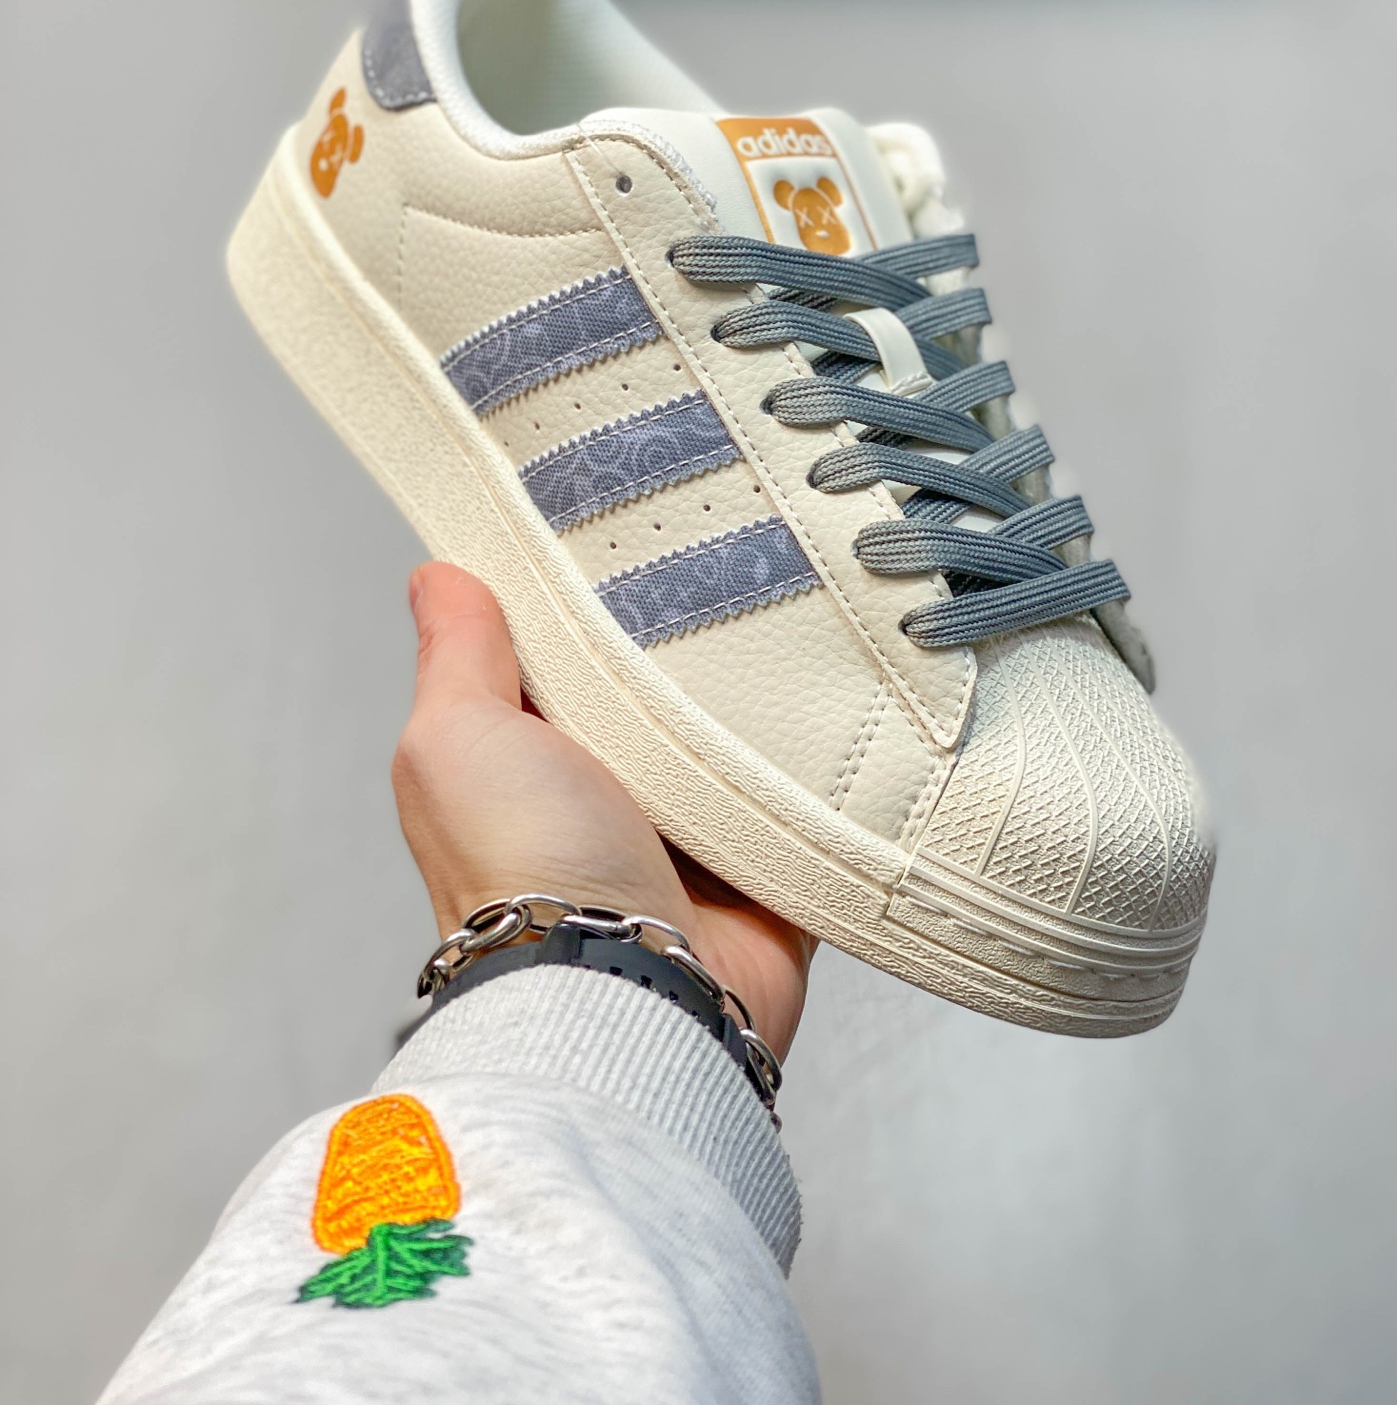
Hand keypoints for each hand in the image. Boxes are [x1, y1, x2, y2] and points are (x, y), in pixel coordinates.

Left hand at [392, 561, 813, 1059]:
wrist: (627, 992)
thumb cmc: (522, 876)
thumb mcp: (457, 737)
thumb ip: (455, 655)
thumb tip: (438, 576)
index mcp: (527, 757)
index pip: (562, 652)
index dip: (586, 595)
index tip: (621, 529)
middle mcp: (605, 791)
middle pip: (658, 684)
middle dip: (688, 637)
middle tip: (724, 567)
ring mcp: (688, 830)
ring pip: (737, 732)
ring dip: (757, 699)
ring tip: (786, 627)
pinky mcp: (764, 864)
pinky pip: (807, 793)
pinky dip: (819, 762)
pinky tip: (831, 706)